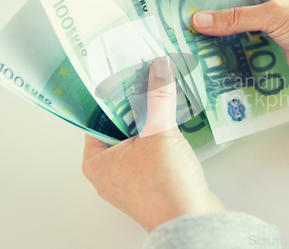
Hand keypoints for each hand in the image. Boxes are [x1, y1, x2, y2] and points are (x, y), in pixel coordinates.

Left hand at [82, 59, 224, 231]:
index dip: (112, 96)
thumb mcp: (159, 132)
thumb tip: (159, 68)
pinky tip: (173, 126)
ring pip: (137, 141)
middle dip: (136, 107)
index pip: (97, 118)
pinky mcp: (150, 184)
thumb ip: (158, 97)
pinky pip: (150, 154)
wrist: (191, 221)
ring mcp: (130, 181)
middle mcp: (109, 173)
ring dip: (150, 123)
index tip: (126, 76)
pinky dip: (160, 140)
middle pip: (119, 128)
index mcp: (97, 162)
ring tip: (162, 100)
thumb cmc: (164, 185)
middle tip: (147, 83)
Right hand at [192, 0, 288, 104]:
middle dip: (213, 11)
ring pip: (236, 26)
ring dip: (218, 33)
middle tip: (183, 16)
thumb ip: (237, 18)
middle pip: (235, 3)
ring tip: (189, 36)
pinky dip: (228, 50)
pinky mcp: (269, 47)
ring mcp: (270, 25)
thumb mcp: (277, 14)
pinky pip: (243, 47)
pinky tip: (208, 53)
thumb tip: (201, 20)